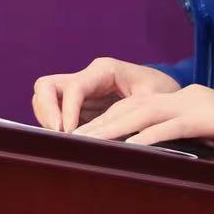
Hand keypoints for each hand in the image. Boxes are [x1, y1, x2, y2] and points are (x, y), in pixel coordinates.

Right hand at [32, 57, 181, 132]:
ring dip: (46, 119)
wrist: (169, 94)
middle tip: (56, 135)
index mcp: (103, 70)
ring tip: (61, 142)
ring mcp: (80, 91)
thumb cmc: (164, 95)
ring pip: (44, 98)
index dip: (66, 111)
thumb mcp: (154, 101)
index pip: (73, 88)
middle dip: (46, 111)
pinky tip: (67, 142)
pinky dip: (54, 126)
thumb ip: (132, 113)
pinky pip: (54, 112)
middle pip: (45, 86)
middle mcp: (86, 77)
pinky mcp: (79, 106)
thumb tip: (110, 133)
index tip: (69, 134)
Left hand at [69, 83, 213, 151]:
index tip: (80, 135)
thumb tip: (143, 155)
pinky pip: (175, 127)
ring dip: (116, 129)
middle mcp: (183, 97)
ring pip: (147, 114)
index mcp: (178, 99)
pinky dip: (152, 137)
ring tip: (91, 143)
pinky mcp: (212, 119)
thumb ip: (176, 138)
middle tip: (72, 140)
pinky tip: (132, 147)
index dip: (105, 121)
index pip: (133, 108)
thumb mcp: (202, 136)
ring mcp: (197, 105)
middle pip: (133, 108)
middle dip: (101, 124)